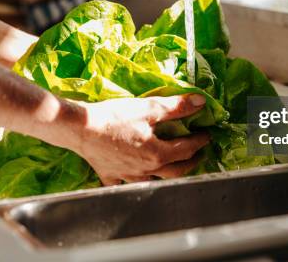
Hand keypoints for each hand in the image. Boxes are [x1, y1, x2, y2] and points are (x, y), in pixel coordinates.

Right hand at [77, 94, 208, 184]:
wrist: (80, 127)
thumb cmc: (114, 116)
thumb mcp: (149, 107)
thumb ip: (176, 107)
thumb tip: (200, 102)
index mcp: (157, 154)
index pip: (186, 149)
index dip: (199, 141)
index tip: (207, 135)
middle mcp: (145, 169)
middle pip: (175, 170)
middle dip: (191, 162)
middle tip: (199, 154)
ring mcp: (127, 176)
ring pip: (153, 180)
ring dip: (166, 175)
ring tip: (173, 167)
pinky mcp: (110, 175)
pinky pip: (123, 185)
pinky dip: (130, 183)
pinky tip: (132, 180)